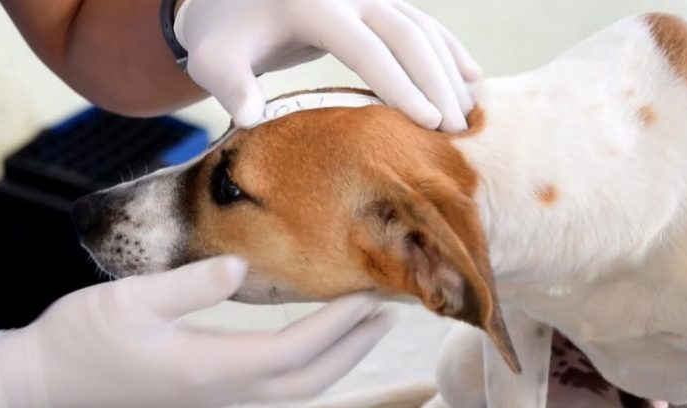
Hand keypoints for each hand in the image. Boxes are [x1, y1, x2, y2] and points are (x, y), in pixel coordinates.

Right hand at [0, 256, 394, 407]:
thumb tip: (243, 264)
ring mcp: (219, 398)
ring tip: (366, 322)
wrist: (45, 385)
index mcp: (212, 369)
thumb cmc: (82, 341)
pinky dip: (310, 364)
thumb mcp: (129, 303)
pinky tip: (315, 339)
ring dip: (339, 357)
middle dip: (355, 346)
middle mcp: (225, 391)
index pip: (296, 351)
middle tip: (389, 308)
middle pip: (311, 378)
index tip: (370, 294)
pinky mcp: (210, 393)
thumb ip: (189, 284)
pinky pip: (277, 385)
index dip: (339, 325)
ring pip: (298, 388)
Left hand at [174, 0, 481, 130]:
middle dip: (436, 82)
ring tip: (469, 114)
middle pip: (405, 35)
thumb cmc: (223, 36)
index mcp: (313, 5)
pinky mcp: (375, 1)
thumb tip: (250, 119)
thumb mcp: (214, 60)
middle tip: (456, 130)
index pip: (366, 48)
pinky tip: (471, 75)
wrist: (230, 0)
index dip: (400, 85)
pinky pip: (421, 23)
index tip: (428, 122)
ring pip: (421, 27)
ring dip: (448, 68)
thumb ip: (231, 87)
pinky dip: (447, 48)